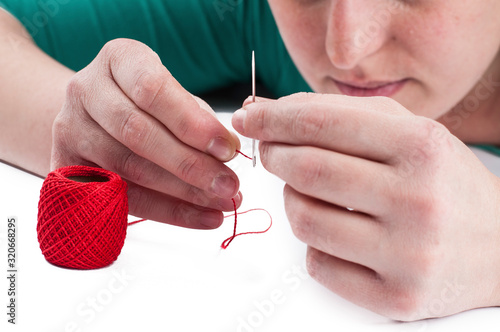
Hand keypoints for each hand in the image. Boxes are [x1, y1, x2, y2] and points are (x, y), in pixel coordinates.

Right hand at [52, 38, 241, 228]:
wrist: (94, 114)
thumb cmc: (146, 101)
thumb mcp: (170, 92)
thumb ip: (196, 117)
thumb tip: (227, 151)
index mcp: (118, 59)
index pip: (151, 90)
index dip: (192, 123)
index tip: (227, 149)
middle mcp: (86, 91)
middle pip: (137, 132)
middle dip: (190, 164)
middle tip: (229, 186)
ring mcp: (70, 130)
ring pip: (129, 168)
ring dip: (183, 192)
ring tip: (222, 204)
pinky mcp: (67, 168)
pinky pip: (121, 197)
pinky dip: (167, 212)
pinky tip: (201, 218)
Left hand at [232, 92, 499, 319]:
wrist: (499, 247)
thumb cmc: (443, 182)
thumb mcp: (410, 132)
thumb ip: (341, 114)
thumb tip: (265, 112)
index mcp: (422, 148)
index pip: (323, 124)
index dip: (274, 119)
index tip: (247, 118)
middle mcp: (418, 201)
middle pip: (306, 171)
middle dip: (274, 156)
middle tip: (271, 152)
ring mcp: (408, 255)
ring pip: (304, 219)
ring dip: (291, 200)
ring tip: (309, 192)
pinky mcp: (397, 298)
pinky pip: (319, 265)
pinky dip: (313, 244)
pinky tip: (335, 232)